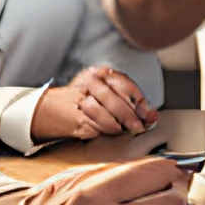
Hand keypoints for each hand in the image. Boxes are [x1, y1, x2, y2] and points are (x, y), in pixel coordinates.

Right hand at [32, 66, 158, 140]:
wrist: (52, 109)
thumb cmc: (86, 100)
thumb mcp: (105, 92)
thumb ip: (128, 101)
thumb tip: (152, 116)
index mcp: (100, 73)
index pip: (124, 84)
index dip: (139, 100)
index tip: (150, 114)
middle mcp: (89, 82)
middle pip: (114, 99)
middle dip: (130, 115)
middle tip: (140, 126)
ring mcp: (79, 98)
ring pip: (103, 112)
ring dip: (117, 124)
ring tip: (124, 129)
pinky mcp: (74, 115)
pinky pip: (94, 125)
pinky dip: (105, 130)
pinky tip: (111, 131)